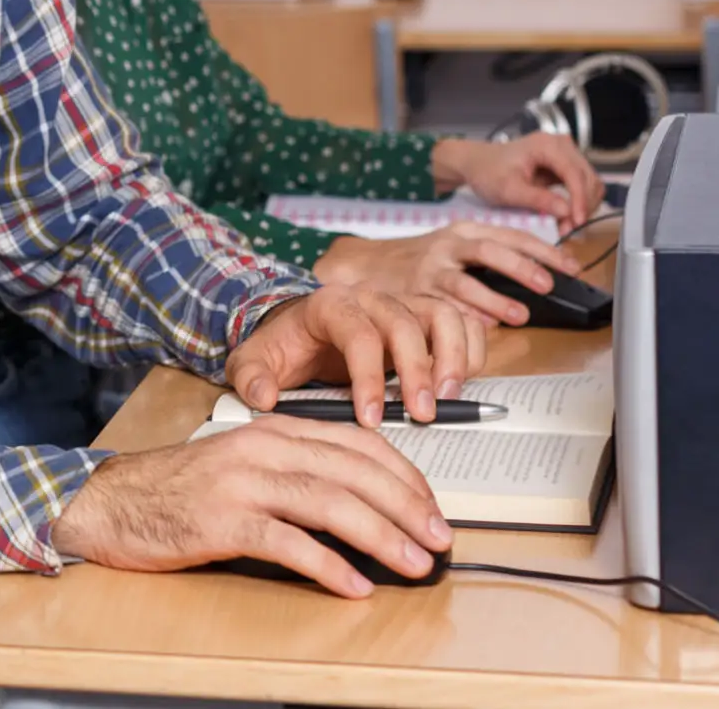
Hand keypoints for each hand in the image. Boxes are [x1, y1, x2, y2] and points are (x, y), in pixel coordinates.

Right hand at [49, 415, 450, 597]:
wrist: (111, 501)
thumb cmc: (180, 488)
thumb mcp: (243, 463)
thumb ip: (295, 470)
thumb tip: (362, 501)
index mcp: (272, 430)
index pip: (357, 444)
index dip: (404, 476)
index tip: (433, 507)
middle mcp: (261, 449)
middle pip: (352, 472)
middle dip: (406, 506)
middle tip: (440, 540)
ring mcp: (240, 484)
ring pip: (328, 503)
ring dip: (381, 535)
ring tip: (414, 563)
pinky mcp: (220, 522)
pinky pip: (285, 543)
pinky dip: (326, 565)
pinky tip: (353, 585)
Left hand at [223, 286, 486, 425]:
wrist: (298, 332)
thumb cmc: (281, 348)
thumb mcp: (252, 360)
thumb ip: (250, 376)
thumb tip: (262, 396)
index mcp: (329, 305)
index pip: (358, 333)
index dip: (369, 376)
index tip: (371, 418)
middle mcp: (370, 298)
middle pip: (406, 322)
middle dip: (418, 371)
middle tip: (421, 414)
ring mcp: (402, 304)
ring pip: (443, 314)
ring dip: (453, 357)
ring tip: (447, 398)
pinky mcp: (424, 319)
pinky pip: (461, 323)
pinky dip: (469, 352)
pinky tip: (456, 387)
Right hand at [313, 223, 582, 326]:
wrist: (366, 264)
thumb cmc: (420, 261)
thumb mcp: (456, 250)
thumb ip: (490, 262)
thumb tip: (536, 282)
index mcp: (464, 231)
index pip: (511, 235)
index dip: (544, 251)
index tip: (571, 266)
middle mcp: (448, 246)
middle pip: (489, 250)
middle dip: (522, 266)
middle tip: (548, 284)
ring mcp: (429, 268)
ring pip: (464, 280)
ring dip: (494, 299)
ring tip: (519, 315)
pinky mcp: (413, 291)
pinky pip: (440, 304)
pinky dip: (461, 315)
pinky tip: (478, 327)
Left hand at [432, 135, 601, 227]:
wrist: (476, 164)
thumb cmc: (487, 172)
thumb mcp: (508, 190)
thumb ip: (538, 199)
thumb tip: (567, 211)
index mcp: (547, 145)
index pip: (575, 174)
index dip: (580, 200)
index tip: (576, 223)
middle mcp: (561, 145)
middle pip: (587, 178)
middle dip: (581, 206)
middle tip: (569, 230)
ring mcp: (564, 154)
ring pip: (589, 183)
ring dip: (582, 206)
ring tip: (565, 226)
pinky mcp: (563, 165)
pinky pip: (580, 185)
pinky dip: (576, 203)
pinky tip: (564, 218)